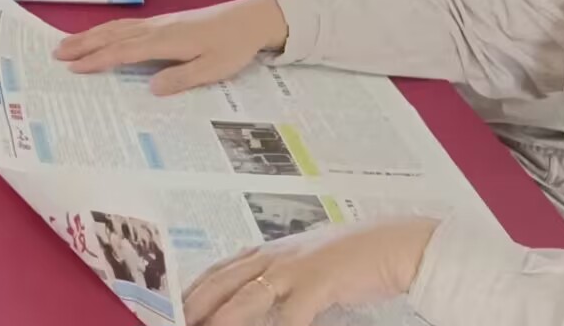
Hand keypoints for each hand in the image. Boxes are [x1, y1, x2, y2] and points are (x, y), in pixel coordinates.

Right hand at [54, 0, 288, 94]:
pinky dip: (105, 30)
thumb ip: (182, 78)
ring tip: (66, 44)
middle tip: (56, 54)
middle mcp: (156, 29)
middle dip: (84, 44)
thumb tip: (151, 88)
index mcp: (165, 41)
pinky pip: (125, 25)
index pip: (124, 51)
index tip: (75, 68)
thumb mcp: (213, 69)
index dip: (99, 60)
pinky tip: (99, 34)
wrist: (249, 19)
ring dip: (90, 35)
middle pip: (112, 35)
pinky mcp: (162, 22)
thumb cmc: (232, 47)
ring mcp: (157, 23)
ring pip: (116, 28)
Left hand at [183, 217, 438, 325]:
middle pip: (222, 283)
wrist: (391, 245)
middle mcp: (274, 257)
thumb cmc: (348, 258)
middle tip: (177, 322)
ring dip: (224, 318)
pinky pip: (293, 315)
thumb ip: (274, 276)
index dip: (193, 290)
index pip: (218, 271)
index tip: (172, 309)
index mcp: (266, 252)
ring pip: (248, 298)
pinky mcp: (319, 283)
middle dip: (196, 306)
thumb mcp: (302, 263)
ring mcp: (295, 269)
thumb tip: (249, 296)